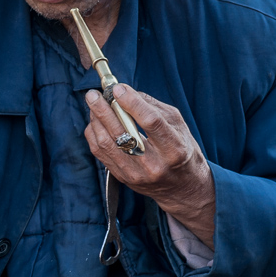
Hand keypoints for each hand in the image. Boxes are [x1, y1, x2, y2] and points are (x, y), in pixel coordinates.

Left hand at [84, 84, 215, 243]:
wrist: (182, 188)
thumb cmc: (182, 150)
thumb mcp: (178, 126)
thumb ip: (153, 107)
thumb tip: (127, 91)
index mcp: (174, 149)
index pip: (151, 122)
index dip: (132, 103)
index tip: (118, 88)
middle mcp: (154, 164)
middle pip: (122, 133)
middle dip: (104, 110)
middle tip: (94, 94)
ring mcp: (136, 174)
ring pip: (106, 143)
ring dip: (95, 120)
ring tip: (93, 104)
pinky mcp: (122, 178)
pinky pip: (100, 153)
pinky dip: (95, 133)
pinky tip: (96, 121)